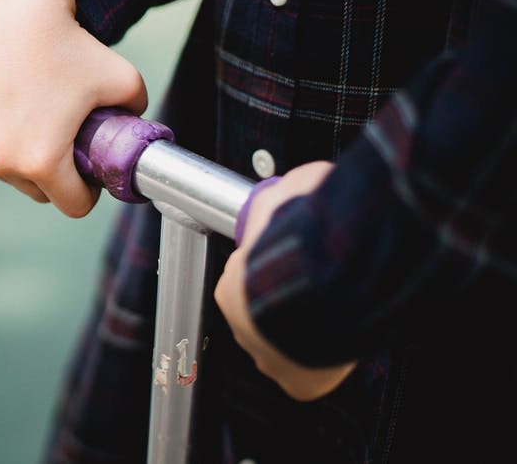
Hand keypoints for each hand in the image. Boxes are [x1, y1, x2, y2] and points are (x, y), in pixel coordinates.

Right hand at [0, 0, 147, 217]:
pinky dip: (2, 138)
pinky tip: (16, 109)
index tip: (91, 166)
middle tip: (69, 140)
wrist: (20, 12)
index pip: (74, 206)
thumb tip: (134, 133)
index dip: (90, 190)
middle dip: (57, 176)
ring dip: (26, 159)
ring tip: (42, 121)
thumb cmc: (73, 47)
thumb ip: (137, 117)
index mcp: (42, 161)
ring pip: (11, 172)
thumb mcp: (127, 82)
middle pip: (40, 193)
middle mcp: (2, 160)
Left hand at [213, 161, 357, 400]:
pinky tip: (336, 340)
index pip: (245, 282)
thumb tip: (294, 183)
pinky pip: (309, 375)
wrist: (326, 287)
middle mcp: (242, 327)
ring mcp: (268, 358)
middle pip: (264, 315)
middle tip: (316, 287)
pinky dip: (322, 361)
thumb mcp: (287, 197)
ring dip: (304, 331)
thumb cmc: (303, 241)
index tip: (294, 263)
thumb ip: (285, 194)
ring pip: (285, 345)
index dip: (271, 271)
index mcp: (230, 289)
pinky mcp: (298, 383)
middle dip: (287, 302)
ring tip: (329, 312)